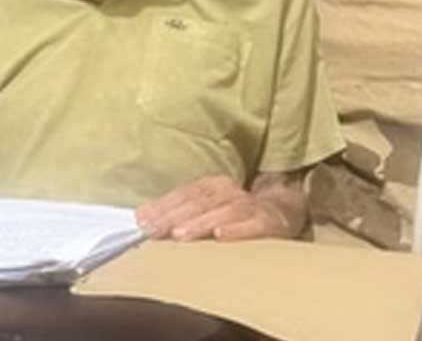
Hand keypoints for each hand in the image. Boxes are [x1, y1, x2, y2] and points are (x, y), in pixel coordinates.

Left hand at [135, 175, 295, 241]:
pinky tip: (221, 236)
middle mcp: (229, 191)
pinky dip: (237, 229)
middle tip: (154, 230)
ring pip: (223, 211)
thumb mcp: (204, 209)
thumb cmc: (233, 214)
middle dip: (174, 216)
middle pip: (199, 202)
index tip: (141, 221)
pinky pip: (253, 224)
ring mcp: (250, 205)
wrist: (282, 213)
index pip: (183, 194)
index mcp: (211, 185)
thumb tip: (139, 217)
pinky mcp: (269, 221)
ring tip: (181, 235)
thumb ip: (174, 212)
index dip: (161, 206)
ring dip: (200, 223)